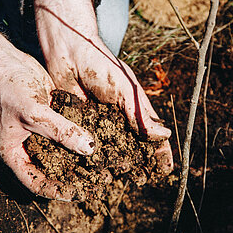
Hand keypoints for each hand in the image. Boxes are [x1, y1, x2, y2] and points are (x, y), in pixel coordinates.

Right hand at [0, 51, 95, 200]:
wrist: (4, 62)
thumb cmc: (8, 88)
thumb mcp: (35, 112)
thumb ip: (62, 131)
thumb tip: (89, 149)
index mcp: (14, 154)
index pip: (36, 182)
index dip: (56, 191)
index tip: (78, 193)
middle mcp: (28, 147)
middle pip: (53, 170)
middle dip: (74, 176)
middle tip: (97, 180)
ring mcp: (40, 133)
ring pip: (63, 152)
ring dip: (81, 157)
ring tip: (104, 165)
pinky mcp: (51, 118)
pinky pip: (69, 133)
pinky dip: (82, 137)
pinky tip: (102, 140)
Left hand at [34, 0, 173, 174]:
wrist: (67, 52)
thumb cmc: (101, 65)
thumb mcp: (125, 90)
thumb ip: (141, 114)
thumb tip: (164, 137)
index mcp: (135, 108)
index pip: (153, 135)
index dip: (161, 153)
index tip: (166, 171)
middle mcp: (119, 118)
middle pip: (134, 146)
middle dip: (139, 163)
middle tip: (141, 181)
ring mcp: (99, 122)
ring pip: (111, 149)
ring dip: (115, 164)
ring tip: (116, 181)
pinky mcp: (78, 123)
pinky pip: (86, 143)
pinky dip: (90, 156)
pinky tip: (90, 172)